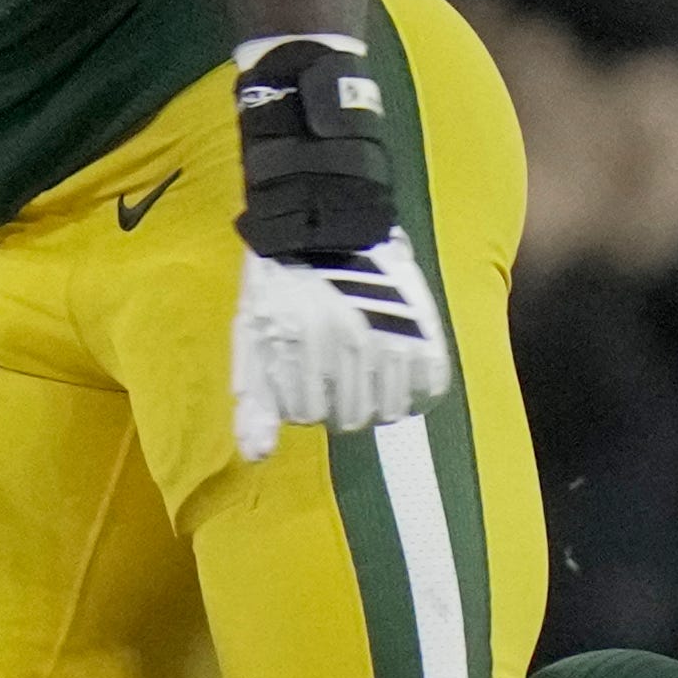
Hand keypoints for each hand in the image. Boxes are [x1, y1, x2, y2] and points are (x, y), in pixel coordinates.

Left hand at [228, 236, 453, 461]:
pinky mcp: (423, 327)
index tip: (302, 373)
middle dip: (338, 402)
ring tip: (364, 366)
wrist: (326, 221)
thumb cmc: (280, 285)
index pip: (305, 414)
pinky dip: (412, 385)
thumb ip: (254, 400)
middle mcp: (340, 342)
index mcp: (294, 345)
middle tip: (335, 369)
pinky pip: (425, 388)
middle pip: (349, 418)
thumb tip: (258, 456)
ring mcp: (386, 334)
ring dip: (375, 396)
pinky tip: (396, 364)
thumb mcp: (252, 336)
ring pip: (387, 410)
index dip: (303, 399)